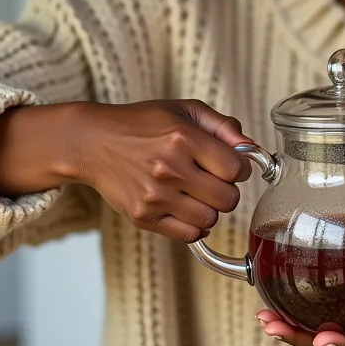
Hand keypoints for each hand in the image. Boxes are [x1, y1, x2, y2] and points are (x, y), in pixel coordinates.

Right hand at [73, 100, 252, 242]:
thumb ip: (223, 126)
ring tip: (198, 192)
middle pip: (228, 198)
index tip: (230, 164)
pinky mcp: (142, 217)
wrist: (93, 142)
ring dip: (212, 207)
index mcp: (183, 138)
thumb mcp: (185, 110)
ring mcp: (155, 196)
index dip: (240, 168)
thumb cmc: (143, 123)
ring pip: (210, 219)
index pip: (234, 168)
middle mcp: (169, 169)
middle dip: (228, 189)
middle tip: (215, 179)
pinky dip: (195, 224)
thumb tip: (251, 148)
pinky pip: (188, 234)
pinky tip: (187, 207)